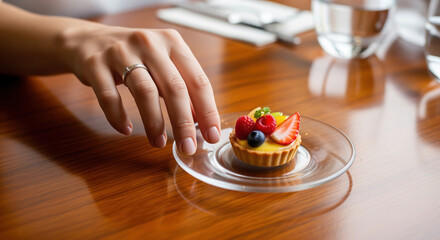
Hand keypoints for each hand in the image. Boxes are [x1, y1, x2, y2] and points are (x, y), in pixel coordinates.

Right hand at [60, 25, 220, 154]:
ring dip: (154, 123)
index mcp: (172, 42)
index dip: (207, 111)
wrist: (88, 40)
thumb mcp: (162, 64)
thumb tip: (201, 121)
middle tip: (188, 147)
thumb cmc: (134, 57)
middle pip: (174, 87)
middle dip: (183, 123)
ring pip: (144, 92)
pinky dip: (118, 117)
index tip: (211, 136)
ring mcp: (120, 51)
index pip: (198, 80)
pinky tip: (125, 129)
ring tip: (158, 142)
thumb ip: (181, 87)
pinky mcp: (95, 63)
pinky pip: (109, 96)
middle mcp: (149, 43)